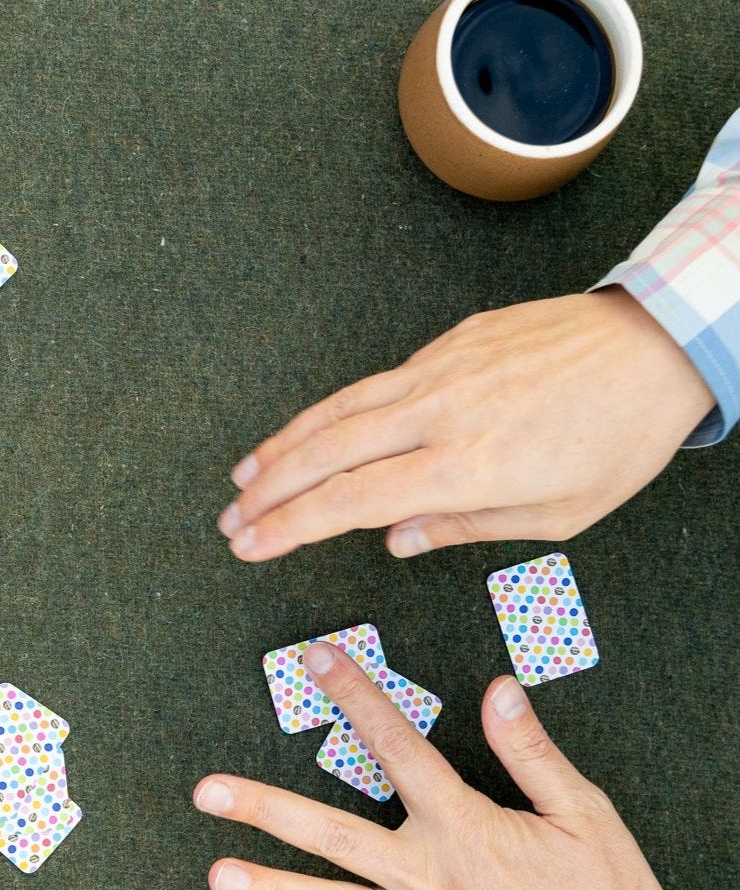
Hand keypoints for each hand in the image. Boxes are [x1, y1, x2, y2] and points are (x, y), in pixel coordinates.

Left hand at [194, 640, 672, 889]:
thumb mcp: (585, 815)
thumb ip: (531, 753)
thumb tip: (499, 688)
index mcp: (463, 827)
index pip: (398, 748)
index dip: (357, 698)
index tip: (317, 658)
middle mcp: (428, 878)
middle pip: (333, 834)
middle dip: (266, 809)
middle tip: (207, 791)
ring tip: (217, 876)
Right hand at [218, 290, 713, 561]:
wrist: (658, 345)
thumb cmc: (620, 437)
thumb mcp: (560, 514)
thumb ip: (468, 527)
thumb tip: (396, 539)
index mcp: (468, 466)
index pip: (351, 501)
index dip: (290, 526)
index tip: (250, 545)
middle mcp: (441, 415)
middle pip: (326, 453)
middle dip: (267, 490)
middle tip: (230, 519)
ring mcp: (440, 372)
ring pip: (338, 410)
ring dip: (282, 445)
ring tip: (245, 475)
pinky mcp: (449, 344)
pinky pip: (373, 383)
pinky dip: (328, 411)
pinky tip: (310, 431)